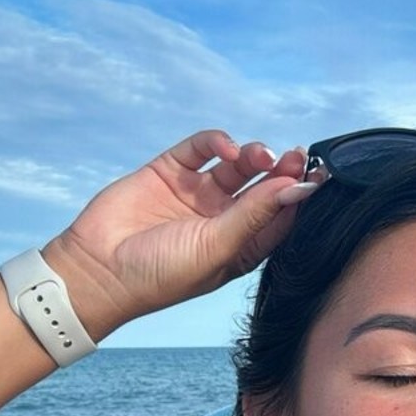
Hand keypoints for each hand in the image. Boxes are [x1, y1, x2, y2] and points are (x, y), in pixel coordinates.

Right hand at [45, 130, 312, 332]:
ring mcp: (197, 194)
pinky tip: (227, 148)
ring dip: (254, 156)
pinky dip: (217, 142)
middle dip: (282, 170)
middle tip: (296, 155)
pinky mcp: (170, 171)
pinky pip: (202, 149)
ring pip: (237, 166)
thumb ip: (254, 215)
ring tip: (259, 155)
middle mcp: (222, 219)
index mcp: (240, 246)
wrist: (99, 269)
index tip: (316, 177)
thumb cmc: (162, 273)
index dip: (298, 196)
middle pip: (263, 187)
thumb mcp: (216, 247)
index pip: (279, 217)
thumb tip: (296, 189)